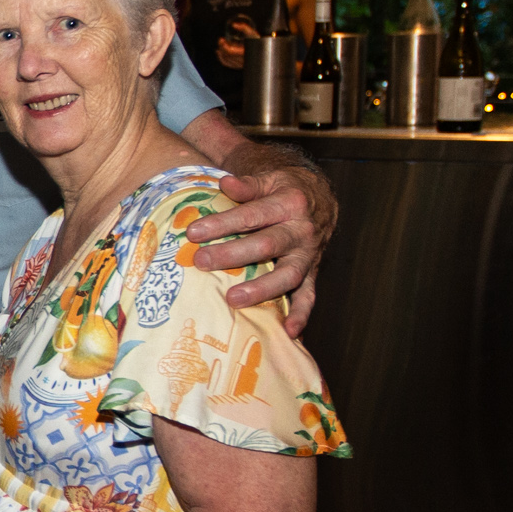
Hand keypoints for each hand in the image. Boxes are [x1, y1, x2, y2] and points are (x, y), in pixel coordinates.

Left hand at [185, 165, 334, 335]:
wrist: (318, 198)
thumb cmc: (283, 189)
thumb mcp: (268, 179)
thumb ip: (247, 185)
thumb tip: (225, 184)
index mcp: (289, 203)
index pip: (251, 215)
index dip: (222, 223)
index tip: (194, 232)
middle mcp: (301, 230)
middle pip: (266, 245)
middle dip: (232, 255)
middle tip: (201, 262)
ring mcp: (308, 255)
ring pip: (288, 275)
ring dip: (261, 290)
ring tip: (232, 299)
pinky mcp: (313, 272)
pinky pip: (309, 296)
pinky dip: (301, 315)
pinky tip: (288, 332)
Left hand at [215, 17, 257, 70]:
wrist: (264, 51)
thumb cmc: (257, 41)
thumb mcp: (252, 33)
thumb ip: (244, 27)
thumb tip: (233, 25)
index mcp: (245, 53)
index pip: (230, 52)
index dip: (223, 45)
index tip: (221, 39)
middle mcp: (242, 61)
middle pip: (227, 55)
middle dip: (221, 47)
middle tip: (220, 40)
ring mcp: (240, 65)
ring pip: (226, 60)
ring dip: (221, 52)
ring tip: (220, 45)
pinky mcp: (239, 67)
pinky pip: (227, 64)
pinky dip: (222, 58)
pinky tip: (219, 53)